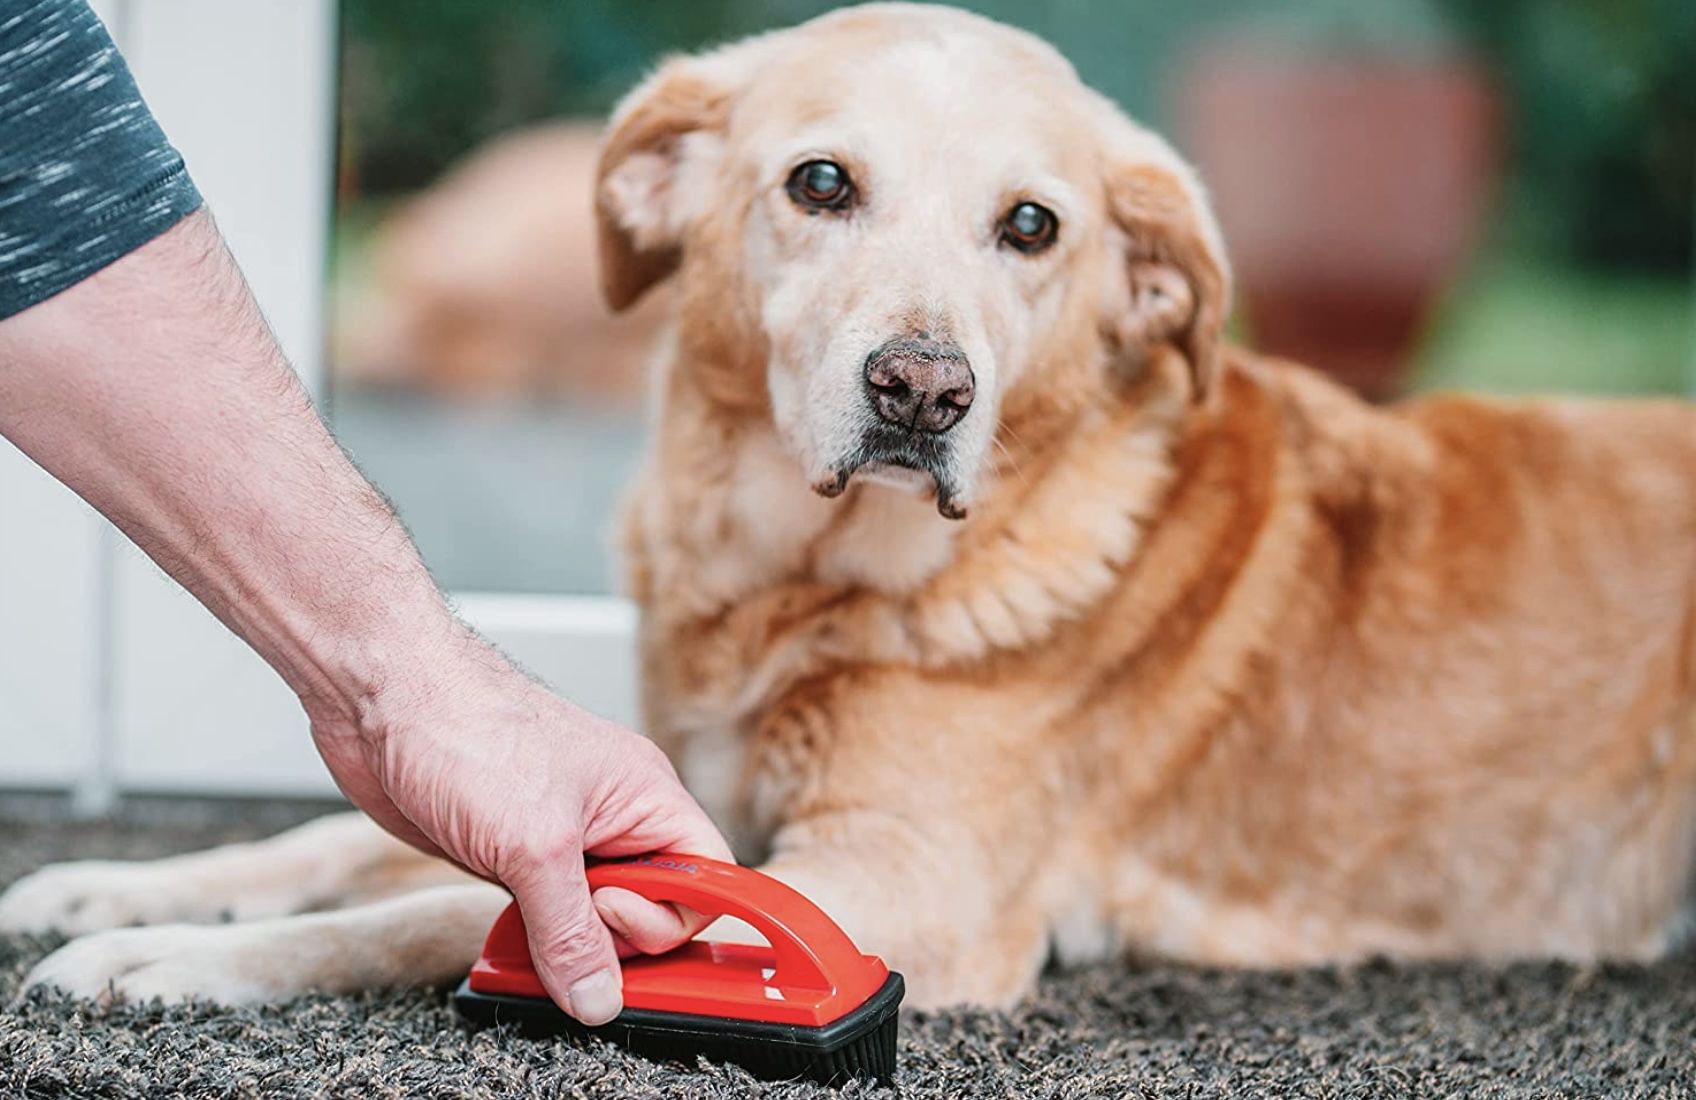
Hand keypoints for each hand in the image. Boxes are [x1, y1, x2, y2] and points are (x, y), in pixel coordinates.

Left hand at [308, 625, 732, 1025]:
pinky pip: (544, 918)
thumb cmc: (468, 728)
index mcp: (647, 798)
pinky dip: (526, 939)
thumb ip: (571, 932)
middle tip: (562, 928)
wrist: (381, 699)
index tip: (613, 922)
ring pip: (592, 922)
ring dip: (562, 945)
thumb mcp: (534, 845)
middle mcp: (615, 820)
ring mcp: (564, 839)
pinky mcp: (516, 856)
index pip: (708, 878)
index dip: (673, 917)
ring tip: (524, 931)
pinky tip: (502, 935)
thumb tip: (600, 997)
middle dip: (611, 940)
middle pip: (651, 912)